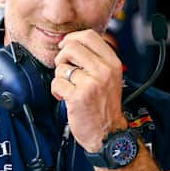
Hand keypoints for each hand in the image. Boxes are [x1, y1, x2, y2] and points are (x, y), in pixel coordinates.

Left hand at [52, 29, 127, 151]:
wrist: (108, 134)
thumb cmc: (105, 107)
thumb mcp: (109, 77)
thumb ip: (95, 59)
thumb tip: (71, 42)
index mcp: (112, 63)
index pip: (89, 36)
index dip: (72, 38)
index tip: (66, 45)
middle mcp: (104, 71)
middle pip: (71, 47)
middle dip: (62, 58)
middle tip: (65, 71)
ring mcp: (91, 83)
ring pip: (61, 67)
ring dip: (60, 78)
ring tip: (69, 88)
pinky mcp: (78, 96)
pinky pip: (57, 83)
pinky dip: (56, 91)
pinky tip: (65, 97)